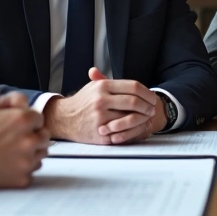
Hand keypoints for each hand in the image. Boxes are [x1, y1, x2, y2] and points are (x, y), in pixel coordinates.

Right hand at [0, 81, 48, 188]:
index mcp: (22, 119)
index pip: (39, 118)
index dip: (30, 120)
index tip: (20, 125)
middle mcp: (28, 140)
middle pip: (44, 137)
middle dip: (34, 135)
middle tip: (19, 138)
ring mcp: (26, 161)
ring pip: (40, 155)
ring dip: (32, 152)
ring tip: (16, 151)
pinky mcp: (21, 178)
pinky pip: (32, 173)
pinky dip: (24, 170)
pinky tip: (11, 165)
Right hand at [43, 68, 159, 144]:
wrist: (64, 119)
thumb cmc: (82, 102)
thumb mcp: (94, 86)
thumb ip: (114, 83)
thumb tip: (135, 85)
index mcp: (102, 86)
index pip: (133, 86)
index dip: (147, 92)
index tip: (152, 97)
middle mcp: (101, 100)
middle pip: (134, 102)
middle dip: (147, 106)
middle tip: (152, 109)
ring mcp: (100, 117)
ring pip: (130, 117)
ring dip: (143, 118)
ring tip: (147, 118)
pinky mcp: (100, 132)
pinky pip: (122, 132)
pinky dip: (133, 130)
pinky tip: (137, 128)